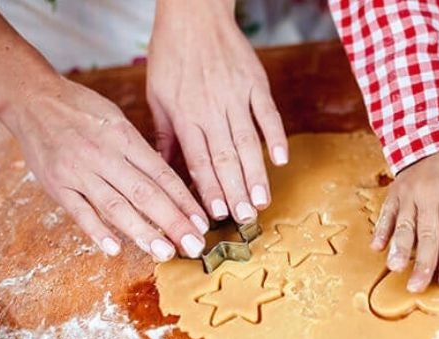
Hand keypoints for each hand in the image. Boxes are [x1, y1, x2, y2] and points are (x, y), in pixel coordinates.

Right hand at [1, 77, 208, 260]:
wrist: (31, 98)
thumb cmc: (80, 108)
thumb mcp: (118, 119)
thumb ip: (141, 151)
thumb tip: (170, 183)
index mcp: (126, 138)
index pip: (163, 175)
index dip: (184, 202)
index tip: (203, 223)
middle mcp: (105, 156)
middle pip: (146, 194)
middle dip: (173, 222)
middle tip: (194, 246)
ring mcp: (79, 172)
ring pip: (115, 206)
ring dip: (142, 232)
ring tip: (164, 252)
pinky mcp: (56, 184)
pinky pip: (79, 211)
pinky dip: (96, 231)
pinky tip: (114, 248)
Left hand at [147, 0, 286, 223]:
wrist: (194, 14)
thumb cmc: (171, 54)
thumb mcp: (157, 93)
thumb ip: (165, 133)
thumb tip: (162, 168)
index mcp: (185, 114)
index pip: (198, 159)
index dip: (208, 188)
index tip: (216, 214)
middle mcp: (211, 109)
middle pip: (225, 157)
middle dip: (236, 191)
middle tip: (246, 219)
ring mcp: (236, 96)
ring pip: (248, 142)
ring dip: (256, 174)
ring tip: (262, 201)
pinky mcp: (256, 84)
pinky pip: (268, 114)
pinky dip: (276, 136)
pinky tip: (281, 159)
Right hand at [372, 147, 438, 292]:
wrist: (435, 132)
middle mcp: (427, 194)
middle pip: (426, 234)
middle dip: (423, 263)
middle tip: (418, 287)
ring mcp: (408, 193)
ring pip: (404, 226)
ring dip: (399, 249)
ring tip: (394, 268)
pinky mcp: (395, 192)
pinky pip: (387, 213)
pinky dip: (381, 230)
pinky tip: (377, 247)